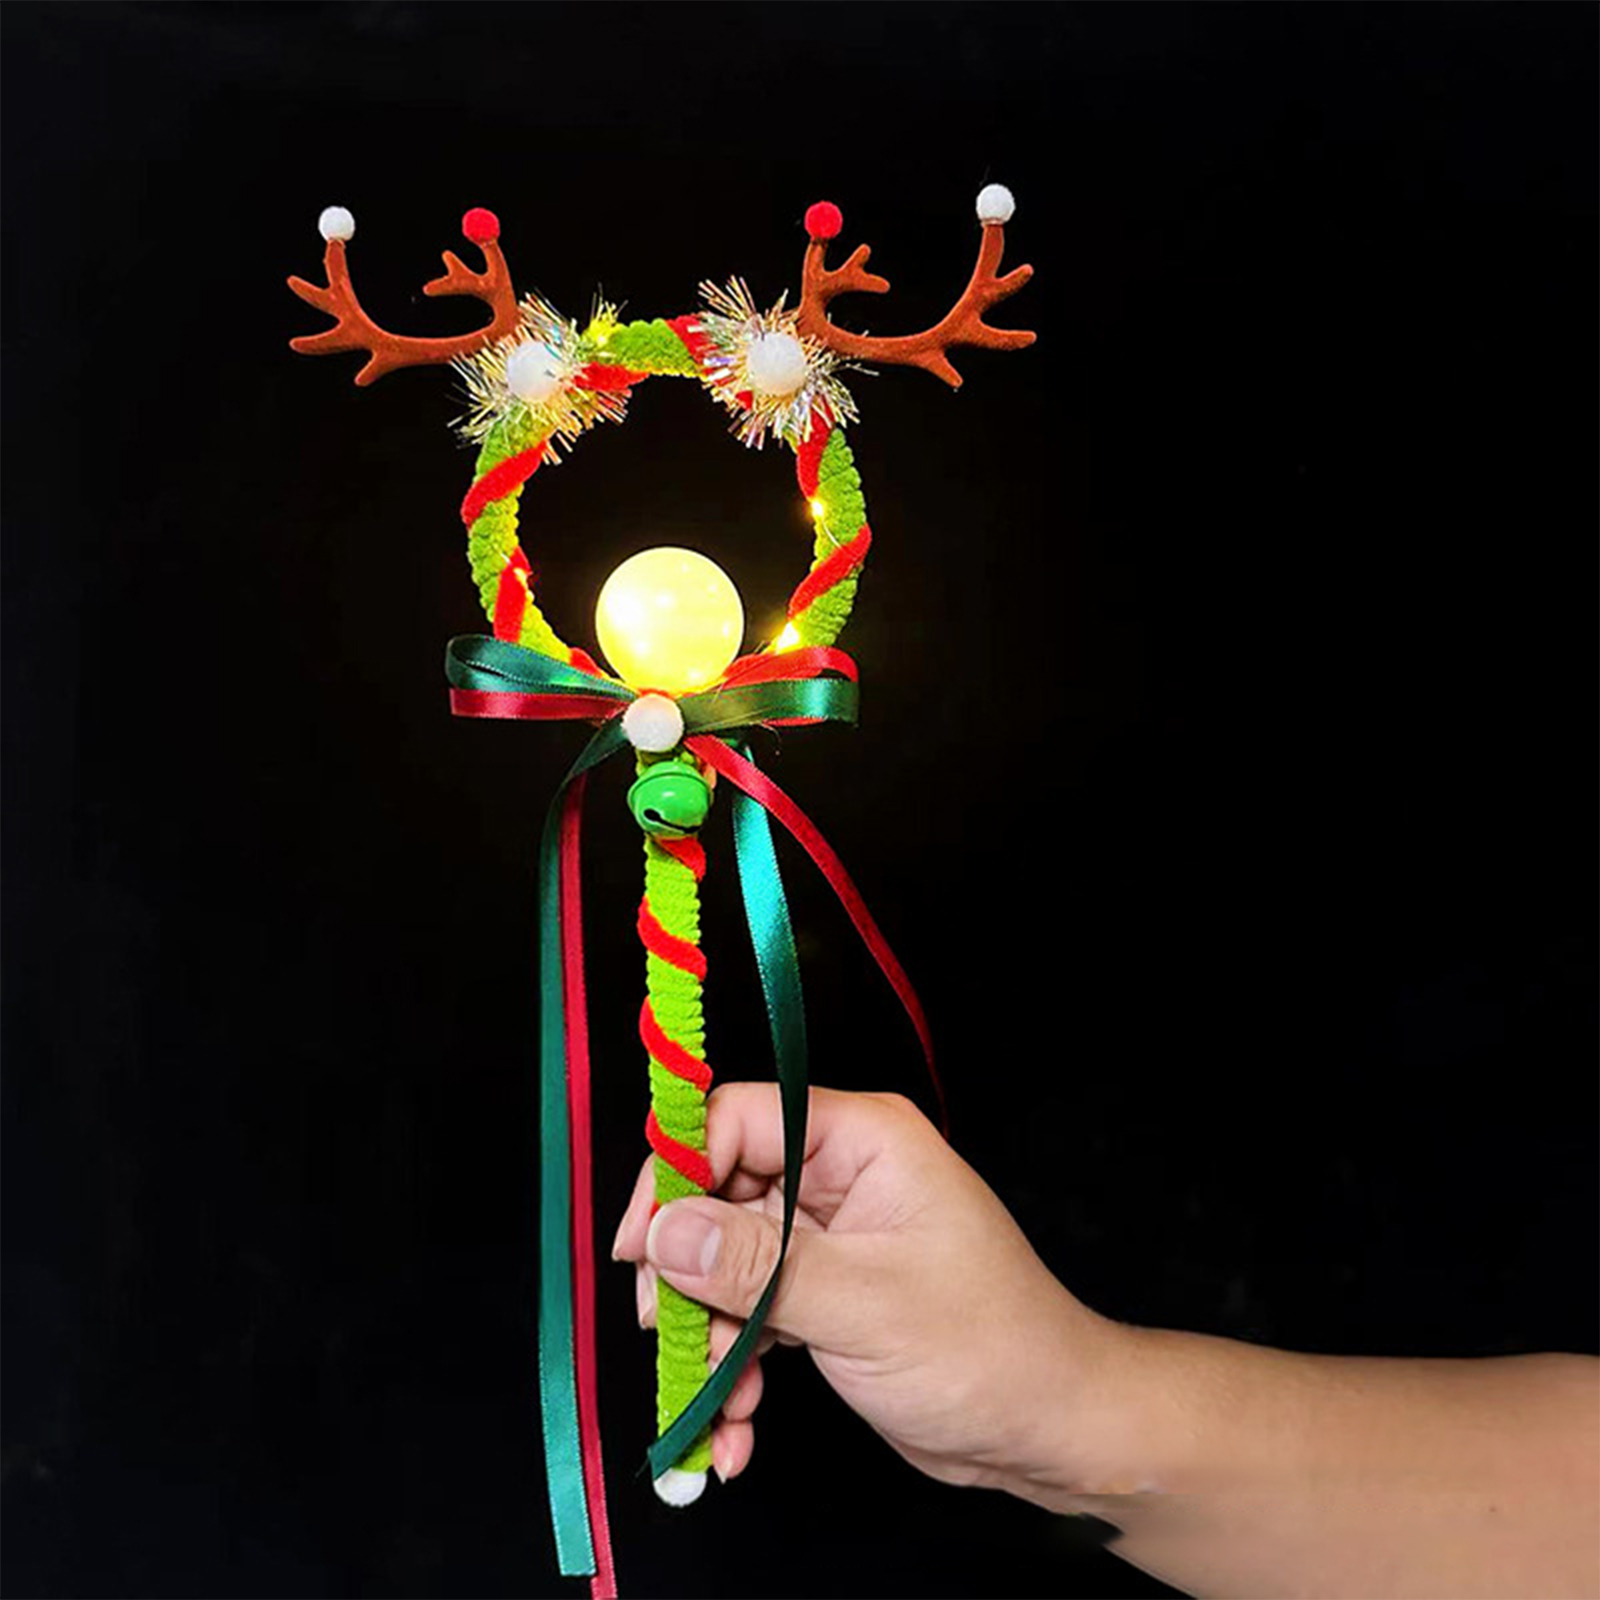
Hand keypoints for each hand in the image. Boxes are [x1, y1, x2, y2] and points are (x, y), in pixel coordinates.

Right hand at [612, 1083, 1128, 1500]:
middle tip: (663, 1332)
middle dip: (687, 1271)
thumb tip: (665, 1231)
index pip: (738, 1120)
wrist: (1047, 1428)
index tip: (640, 1244)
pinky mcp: (822, 1292)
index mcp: (861, 1140)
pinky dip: (735, 1364)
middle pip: (720, 1194)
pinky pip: (749, 1311)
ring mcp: (828, 1236)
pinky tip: (736, 1426)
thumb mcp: (864, 1304)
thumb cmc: (987, 1348)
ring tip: (717, 1404)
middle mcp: (839, 1175)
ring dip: (708, 1336)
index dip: (679, 1172)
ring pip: (725, 1262)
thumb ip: (758, 1266)